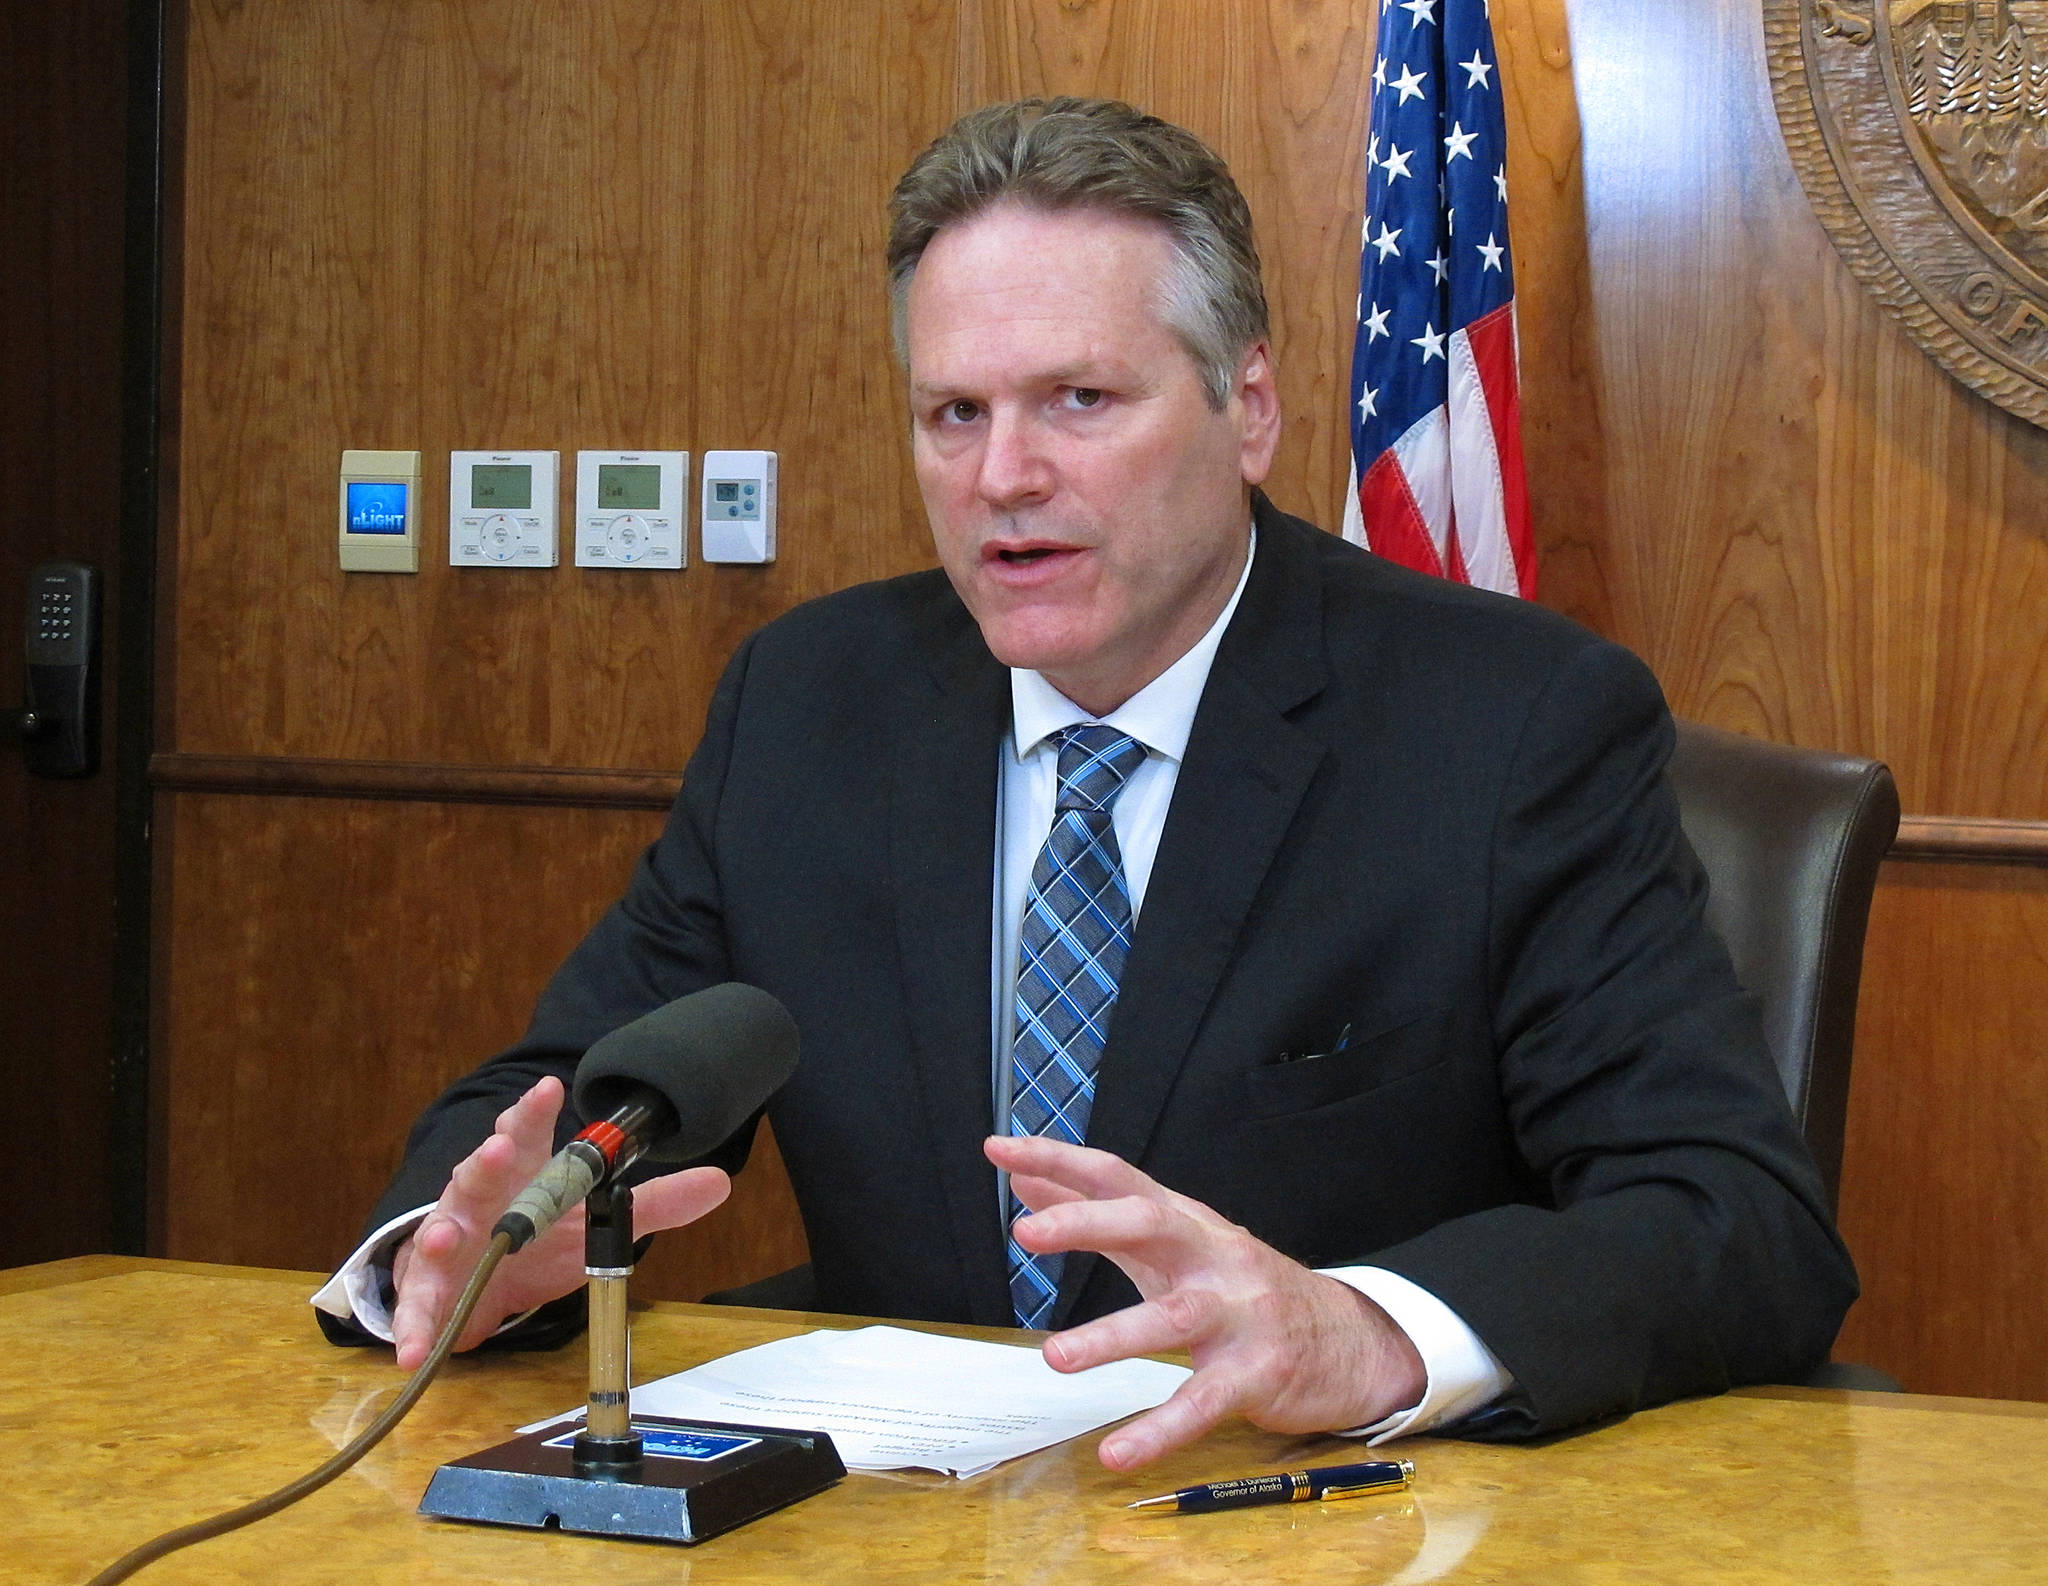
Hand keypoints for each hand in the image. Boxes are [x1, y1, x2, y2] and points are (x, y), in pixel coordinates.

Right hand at [389, 1076, 730, 1369]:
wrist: (472, 1280)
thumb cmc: (532, 1236)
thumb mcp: (592, 1221)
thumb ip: (653, 1203)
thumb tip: (720, 1181)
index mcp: (520, 1174)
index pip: (526, 1131)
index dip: (534, 1110)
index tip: (549, 1088)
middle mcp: (478, 1200)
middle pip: (479, 1173)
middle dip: (486, 1161)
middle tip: (499, 1149)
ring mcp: (448, 1244)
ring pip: (439, 1234)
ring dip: (440, 1235)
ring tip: (445, 1237)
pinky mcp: (429, 1294)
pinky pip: (419, 1312)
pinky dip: (415, 1331)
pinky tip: (415, 1351)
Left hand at [985, 1134, 1424, 1469]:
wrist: (1347, 1340)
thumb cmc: (1241, 1287)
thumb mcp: (1172, 1243)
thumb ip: (1097, 1214)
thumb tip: (1026, 1181)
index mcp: (1184, 1222)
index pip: (1118, 1177)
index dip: (1059, 1160)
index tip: (1001, 1151)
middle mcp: (1211, 1256)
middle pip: (1151, 1223)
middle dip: (1088, 1222)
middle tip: (1025, 1233)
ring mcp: (1238, 1313)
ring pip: (1174, 1317)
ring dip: (1112, 1335)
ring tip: (1055, 1357)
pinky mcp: (1256, 1373)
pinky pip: (1202, 1402)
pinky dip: (1159, 1429)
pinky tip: (1117, 1451)